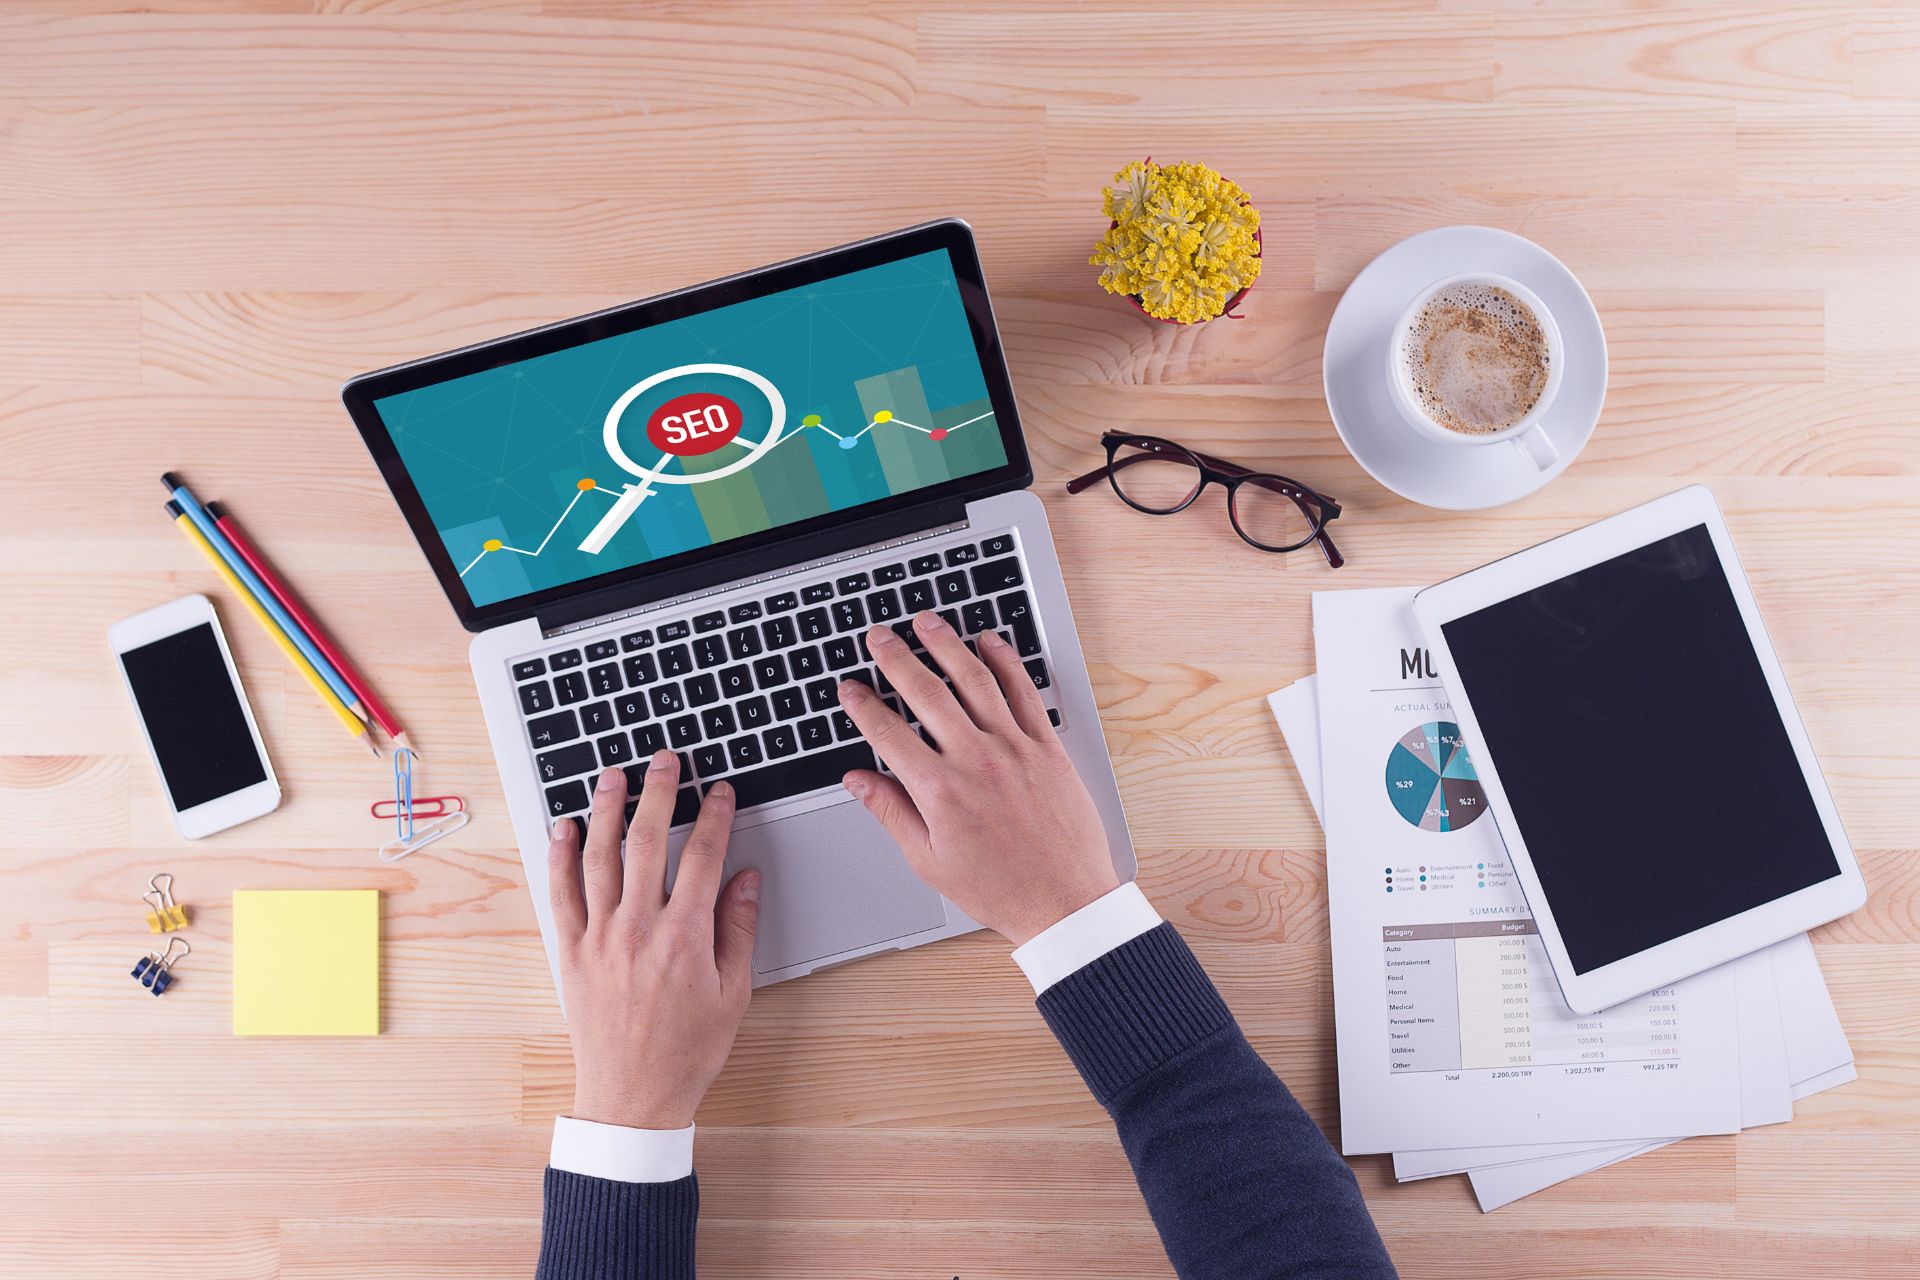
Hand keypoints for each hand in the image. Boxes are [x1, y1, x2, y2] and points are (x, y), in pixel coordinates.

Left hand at [547, 754, 760, 1129]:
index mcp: (685, 937)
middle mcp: (638, 928)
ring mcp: (599, 938)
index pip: (703, 857)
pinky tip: (564, 826)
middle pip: (647, 842)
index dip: (714, 816)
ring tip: (612, 775)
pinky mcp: (570, 953)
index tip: (720, 791)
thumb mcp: (734, 991)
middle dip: (658, 793)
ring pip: (600, 857)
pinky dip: (561, 857)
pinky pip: (561, 894)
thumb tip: (744, 878)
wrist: (634, 1096)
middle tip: (665, 761)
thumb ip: (738, 929)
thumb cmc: (688, 1050)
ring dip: (606, 810)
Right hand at [835, 611, 1119, 944]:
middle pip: (926, 693)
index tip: (849, 688)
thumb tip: (858, 780)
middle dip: (896, 658)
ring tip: (925, 622)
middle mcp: (975, 760)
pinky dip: (1004, 661)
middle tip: (879, 636)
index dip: (863, 705)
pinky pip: (1023, 692)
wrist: (1064, 901)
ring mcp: (1013, 748)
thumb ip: (891, 813)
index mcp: (939, 791)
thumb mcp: (929, 861)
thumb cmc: (1000, 888)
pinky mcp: (1046, 747)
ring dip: (946, 645)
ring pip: (974, 680)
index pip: (888, 733)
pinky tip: (988, 641)